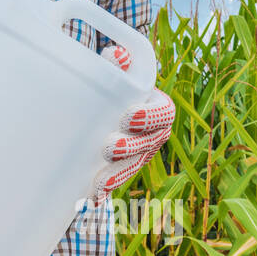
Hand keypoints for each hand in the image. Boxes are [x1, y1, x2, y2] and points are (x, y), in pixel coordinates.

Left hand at [90, 45, 174, 204]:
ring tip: (100, 181)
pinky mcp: (119, 170)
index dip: (150, 117)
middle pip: (148, 145)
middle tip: (110, 146)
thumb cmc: (113, 82)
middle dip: (130, 149)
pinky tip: (92, 199)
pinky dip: (104, 192)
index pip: (164, 113)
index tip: (128, 116)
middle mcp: (152, 134)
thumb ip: (119, 61)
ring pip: (132, 167)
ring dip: (118, 175)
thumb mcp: (116, 68)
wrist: (99, 106)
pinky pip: (115, 183)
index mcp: (157, 108)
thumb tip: (116, 57)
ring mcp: (137, 155)